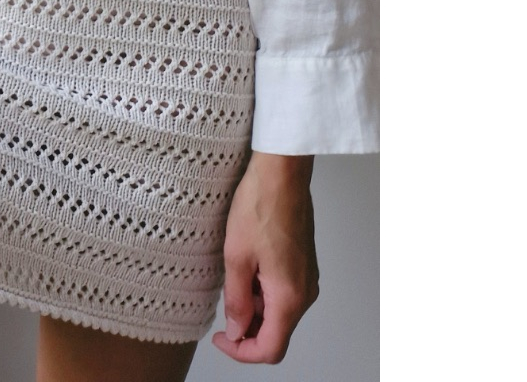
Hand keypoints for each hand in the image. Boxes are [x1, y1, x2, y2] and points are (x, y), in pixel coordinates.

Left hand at [211, 151, 318, 363]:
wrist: (282, 174)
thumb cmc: (259, 207)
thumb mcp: (236, 256)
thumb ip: (236, 300)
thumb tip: (236, 331)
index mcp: (289, 297)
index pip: (270, 349)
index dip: (242, 352)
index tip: (219, 339)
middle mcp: (305, 293)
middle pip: (276, 332)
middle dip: (246, 329)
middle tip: (219, 311)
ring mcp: (306, 278)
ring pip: (278, 312)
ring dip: (253, 307)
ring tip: (230, 277)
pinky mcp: (303, 264)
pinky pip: (283, 292)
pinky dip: (261, 291)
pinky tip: (244, 266)